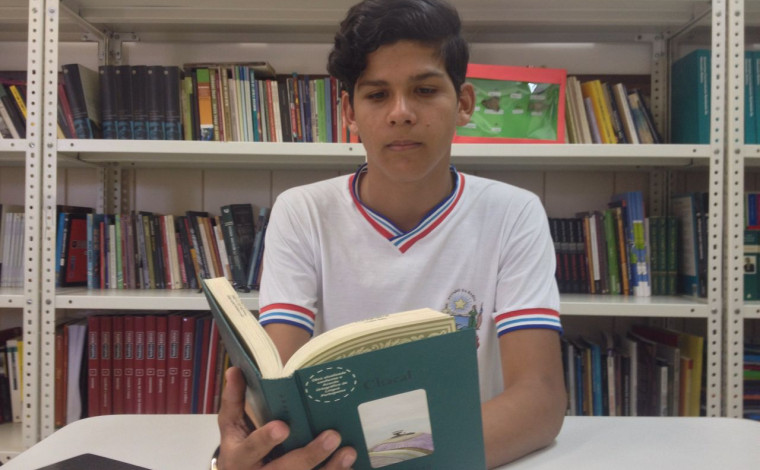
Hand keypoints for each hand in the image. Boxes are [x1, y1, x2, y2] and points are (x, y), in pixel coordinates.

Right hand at [217, 367, 356, 469]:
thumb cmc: (239, 447)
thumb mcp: (232, 426)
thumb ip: (234, 400)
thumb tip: (235, 370)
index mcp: (239, 457)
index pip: (252, 448)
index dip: (266, 439)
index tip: (283, 427)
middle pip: (285, 469)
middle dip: (310, 455)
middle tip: (332, 436)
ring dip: (330, 468)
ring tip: (348, 452)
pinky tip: (350, 466)